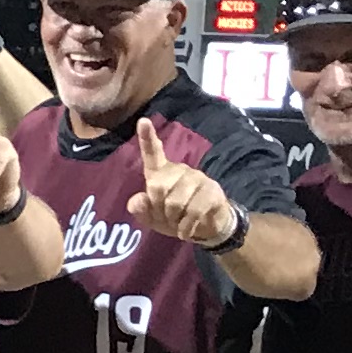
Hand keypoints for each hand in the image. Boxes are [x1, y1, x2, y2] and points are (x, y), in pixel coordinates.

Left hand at [127, 120, 237, 243]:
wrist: (205, 229)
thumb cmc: (174, 218)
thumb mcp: (151, 217)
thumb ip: (140, 208)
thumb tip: (139, 200)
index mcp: (161, 173)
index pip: (153, 153)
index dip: (147, 137)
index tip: (143, 121)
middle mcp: (180, 170)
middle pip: (157, 186)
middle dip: (158, 208)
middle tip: (166, 216)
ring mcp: (198, 178)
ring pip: (175, 201)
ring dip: (173, 219)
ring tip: (178, 222)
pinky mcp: (212, 191)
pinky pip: (193, 211)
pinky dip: (185, 227)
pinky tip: (185, 231)